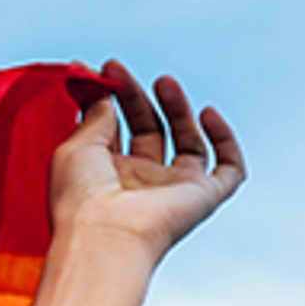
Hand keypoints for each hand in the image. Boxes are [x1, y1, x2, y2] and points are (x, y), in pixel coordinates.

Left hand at [47, 60, 244, 266]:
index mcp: (106, 177)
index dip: (113, 99)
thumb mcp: (75, 146)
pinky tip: (207, 114)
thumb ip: (94, 116)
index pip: (116, 130)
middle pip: (150, 132)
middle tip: (122, 72)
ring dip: (178, 110)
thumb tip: (104, 93)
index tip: (104, 70)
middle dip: (139, 99)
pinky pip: (229, 169)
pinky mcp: (204, 198)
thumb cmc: (80, 198)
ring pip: (188, 144)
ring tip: (163, 82)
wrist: (104, 234)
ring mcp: (173, 191)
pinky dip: (226, 140)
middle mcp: (140, 184)